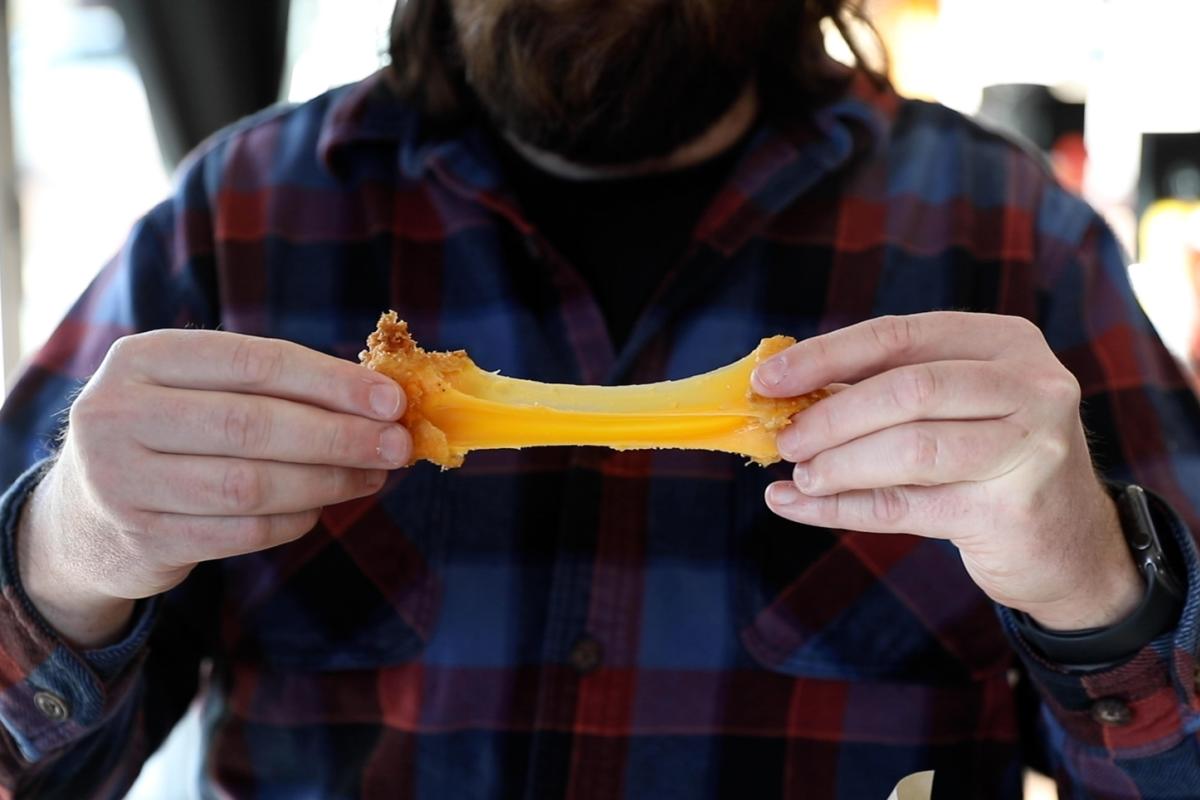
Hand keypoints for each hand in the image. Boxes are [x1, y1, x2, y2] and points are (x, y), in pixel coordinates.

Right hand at [18, 331, 410, 646]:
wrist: (82, 518)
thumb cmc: (170, 436)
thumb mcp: (197, 392)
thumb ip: (271, 387)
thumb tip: (379, 401)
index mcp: (141, 357)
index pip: (253, 361)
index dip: (330, 381)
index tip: (391, 400)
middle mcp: (118, 413)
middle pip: (253, 424)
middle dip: (339, 435)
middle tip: (396, 444)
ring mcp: (121, 481)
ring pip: (251, 483)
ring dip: (327, 480)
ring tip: (372, 475)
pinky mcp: (141, 538)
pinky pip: (242, 530)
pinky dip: (294, 519)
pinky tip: (321, 506)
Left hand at [752, 312, 1142, 631]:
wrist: (1071, 543)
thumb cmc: (989, 460)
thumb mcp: (952, 406)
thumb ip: (882, 390)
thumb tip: (782, 391)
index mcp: (1005, 342)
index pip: (899, 336)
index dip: (826, 355)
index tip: (767, 379)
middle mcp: (1030, 386)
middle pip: (908, 390)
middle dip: (832, 416)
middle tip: (784, 439)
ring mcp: (1030, 448)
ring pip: (911, 450)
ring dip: (839, 464)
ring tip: (799, 475)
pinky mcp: (1013, 511)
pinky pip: (906, 507)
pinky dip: (840, 507)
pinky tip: (796, 505)